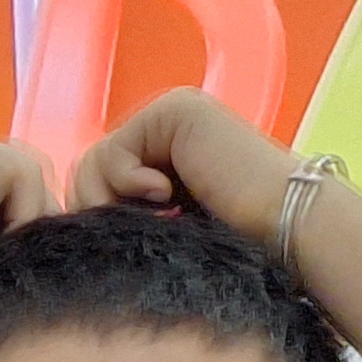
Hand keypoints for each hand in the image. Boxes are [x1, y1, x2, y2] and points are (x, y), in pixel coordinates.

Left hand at [72, 91, 299, 239]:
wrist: (289, 229)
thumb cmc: (240, 249)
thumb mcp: (169, 236)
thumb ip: (127, 221)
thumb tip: (72, 225)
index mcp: (171, 155)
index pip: (102, 185)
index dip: (102, 220)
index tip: (133, 245)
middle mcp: (169, 129)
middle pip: (90, 171)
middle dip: (101, 211)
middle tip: (142, 232)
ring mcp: (172, 114)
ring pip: (94, 162)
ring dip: (114, 202)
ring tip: (160, 218)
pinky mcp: (174, 112)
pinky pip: (112, 152)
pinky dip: (127, 185)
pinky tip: (167, 197)